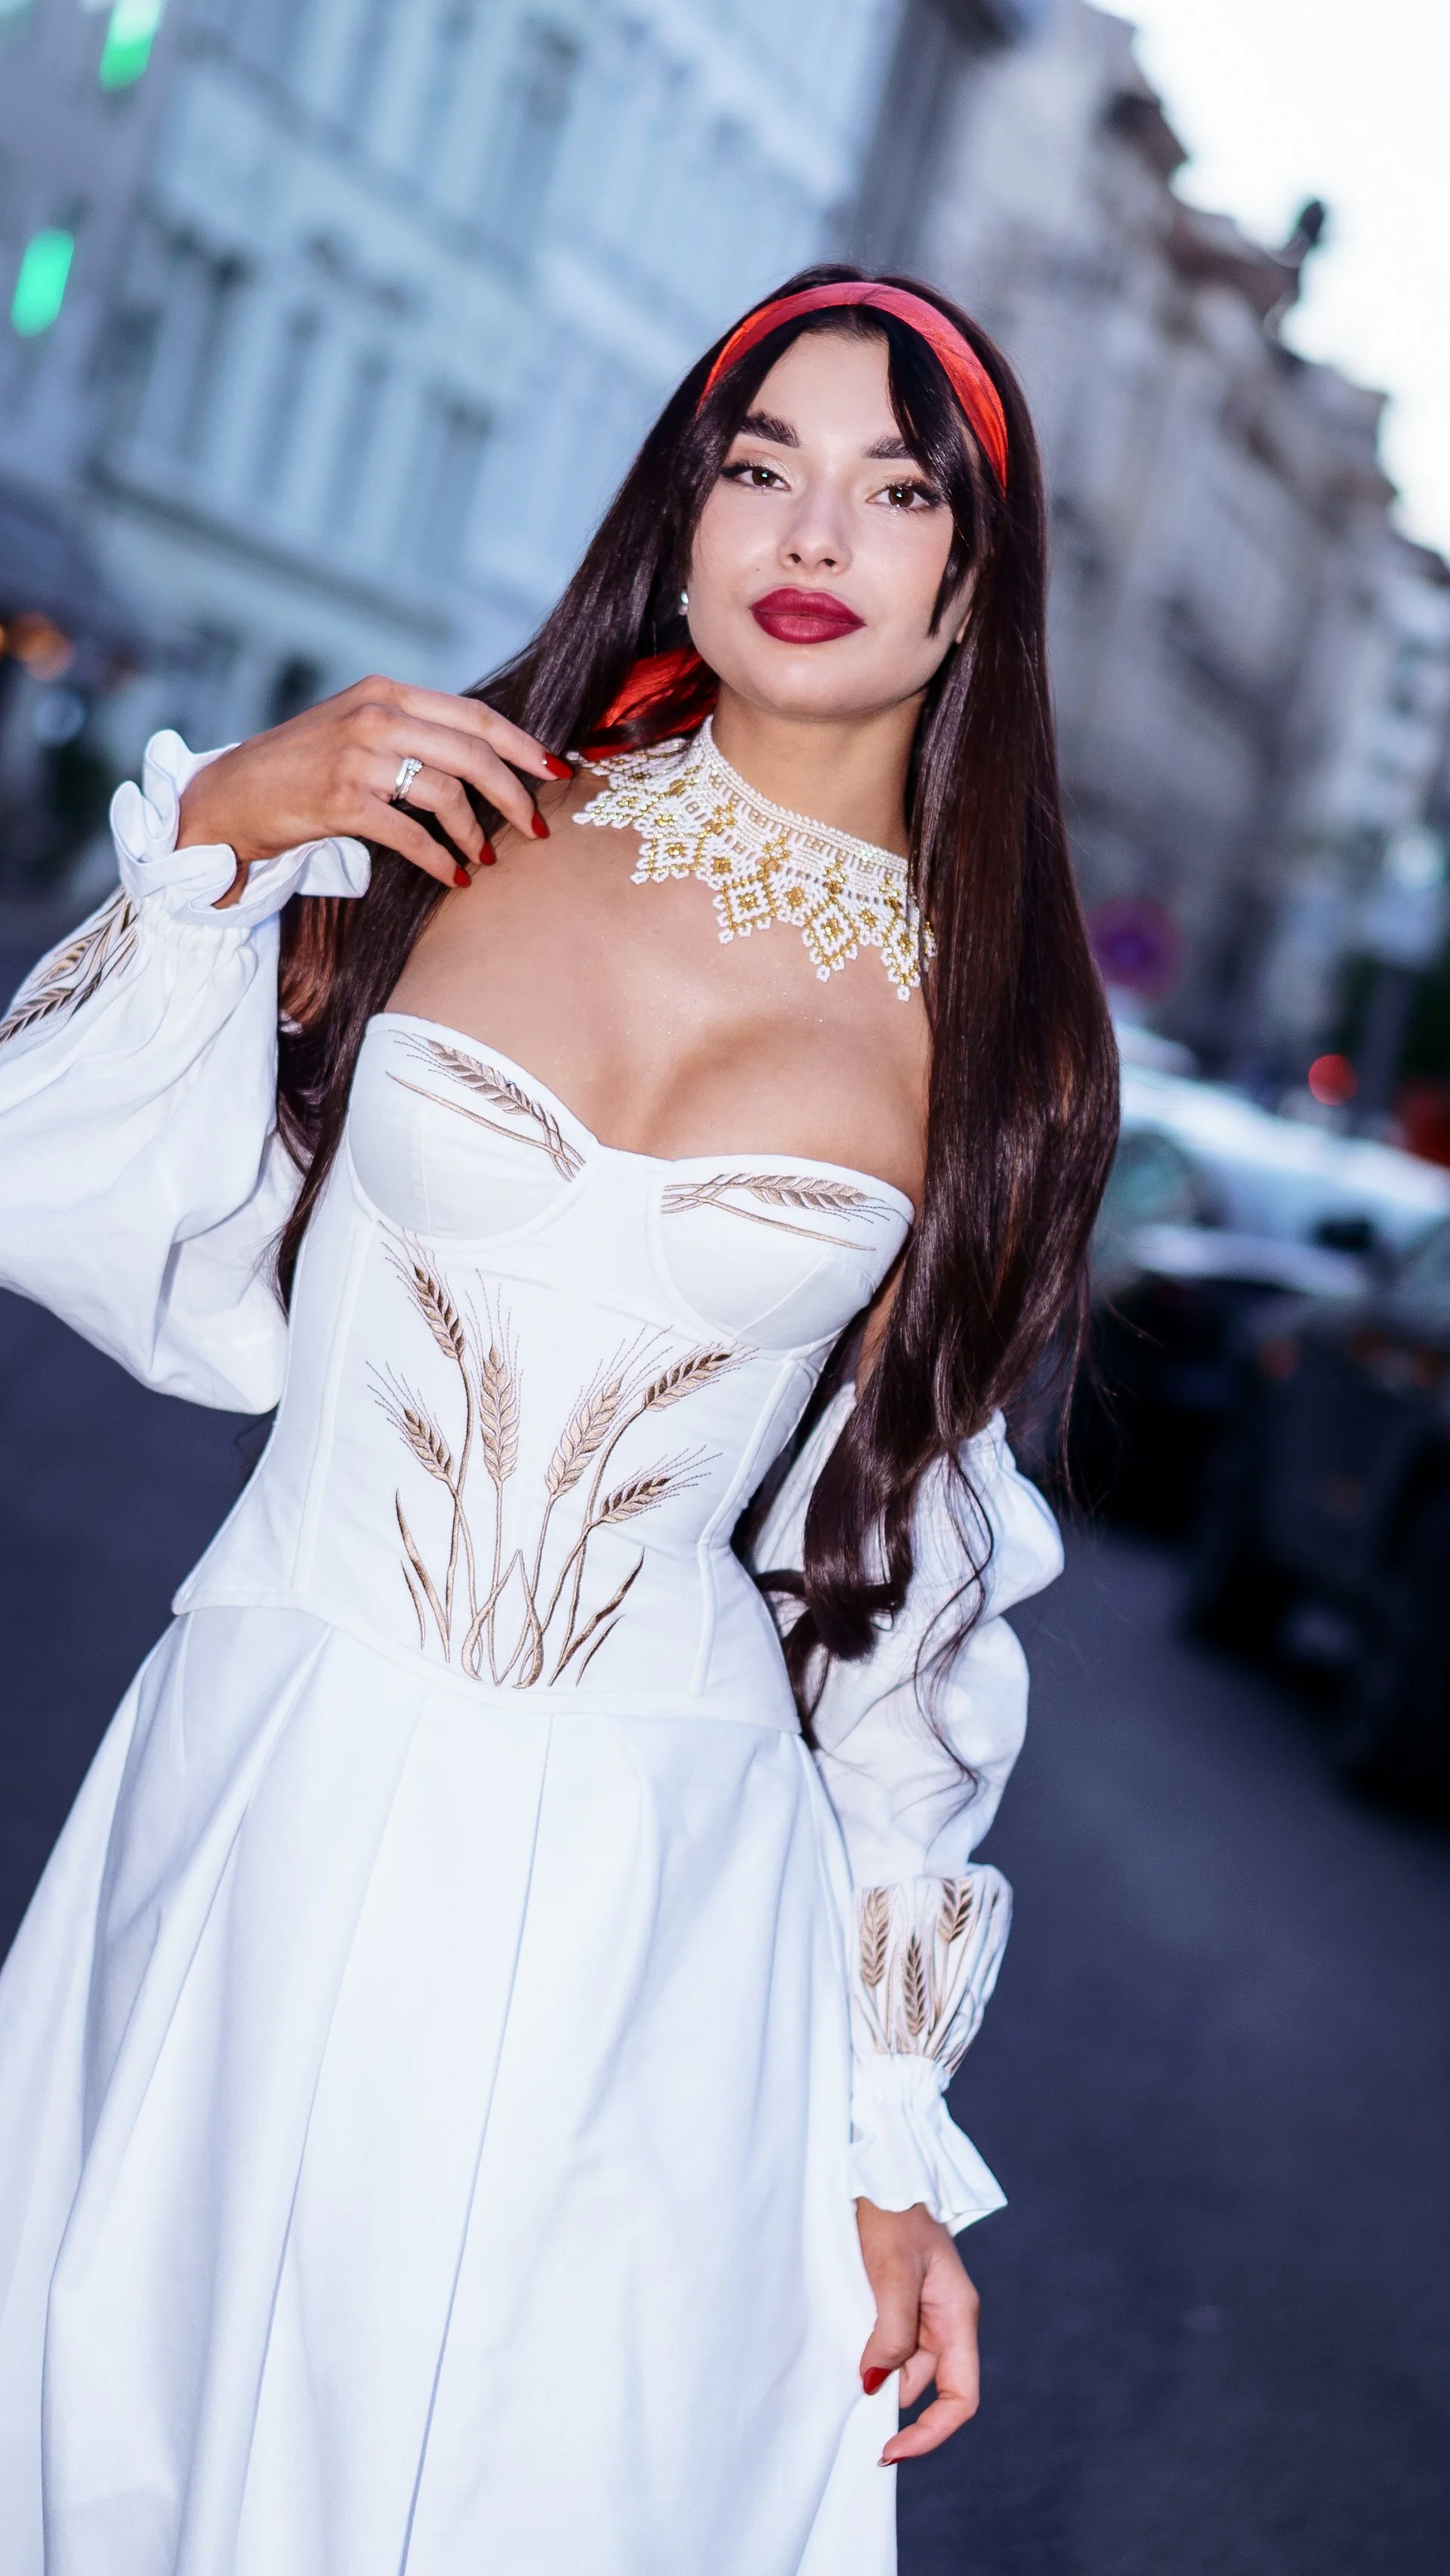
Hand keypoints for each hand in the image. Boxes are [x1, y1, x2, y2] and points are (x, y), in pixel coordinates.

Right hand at [176, 674, 570, 899]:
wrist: (230, 794)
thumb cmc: (301, 767)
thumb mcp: (358, 729)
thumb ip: (413, 731)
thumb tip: (483, 759)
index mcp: (387, 692)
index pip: (474, 714)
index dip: (522, 744)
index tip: (556, 770)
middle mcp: (375, 716)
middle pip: (472, 752)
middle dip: (515, 793)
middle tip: (535, 827)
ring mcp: (357, 757)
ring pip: (447, 793)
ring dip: (476, 834)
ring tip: (484, 858)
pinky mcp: (341, 801)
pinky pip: (411, 835)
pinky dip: (441, 860)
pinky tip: (455, 877)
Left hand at [856, 2198, 980, 2464]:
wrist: (879, 2164)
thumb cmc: (891, 2209)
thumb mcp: (891, 2270)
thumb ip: (890, 2330)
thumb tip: (875, 2385)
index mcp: (958, 2314)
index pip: (960, 2396)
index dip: (930, 2433)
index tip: (888, 2449)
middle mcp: (945, 2318)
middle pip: (924, 2384)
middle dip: (887, 2395)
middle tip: (844, 2391)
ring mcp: (922, 2308)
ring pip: (901, 2363)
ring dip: (872, 2367)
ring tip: (839, 2345)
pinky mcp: (897, 2297)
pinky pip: (885, 2339)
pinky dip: (865, 2346)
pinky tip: (842, 2332)